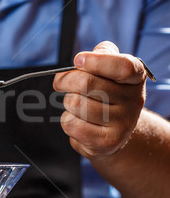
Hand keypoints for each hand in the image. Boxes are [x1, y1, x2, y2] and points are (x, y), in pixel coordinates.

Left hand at [53, 41, 147, 158]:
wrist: (116, 130)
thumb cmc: (107, 92)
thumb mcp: (109, 68)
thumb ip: (101, 54)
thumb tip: (83, 59)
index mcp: (136, 77)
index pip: (122, 66)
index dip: (96, 61)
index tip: (77, 60)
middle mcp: (134, 100)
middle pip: (87, 84)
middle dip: (66, 80)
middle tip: (61, 83)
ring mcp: (122, 123)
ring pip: (76, 104)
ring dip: (67, 103)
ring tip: (77, 105)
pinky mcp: (107, 142)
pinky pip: (72, 125)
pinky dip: (68, 121)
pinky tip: (79, 121)